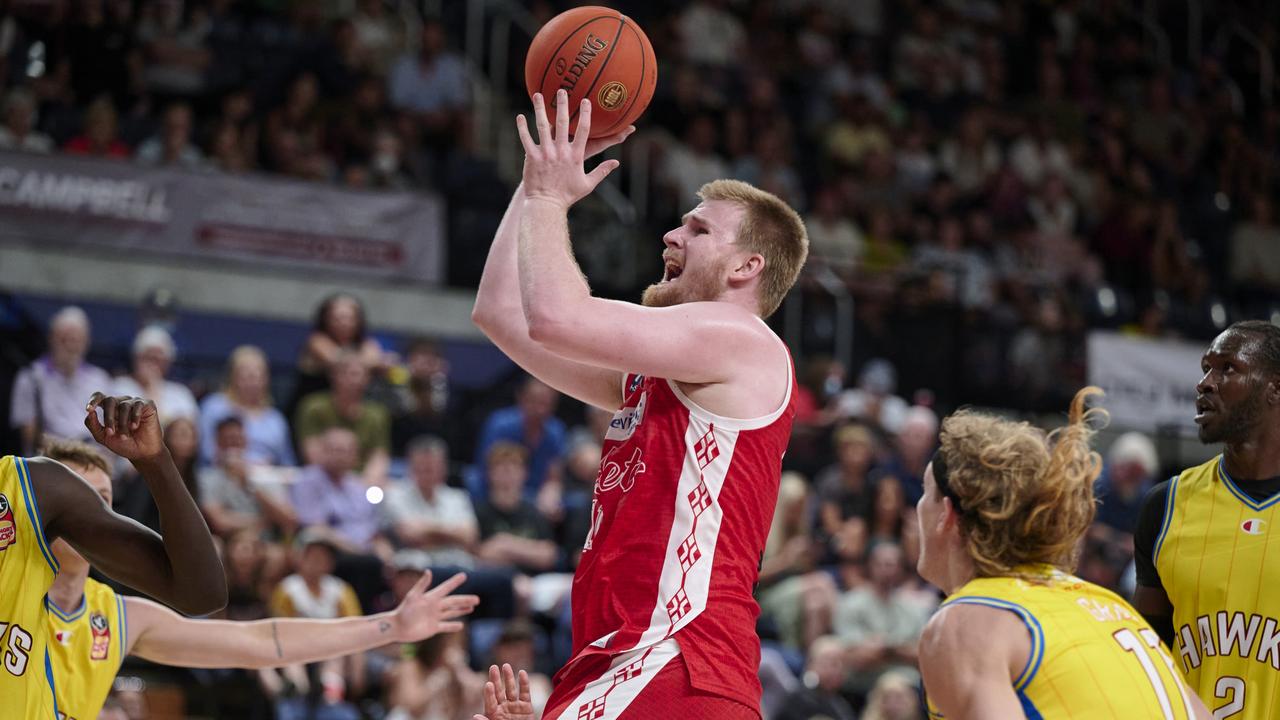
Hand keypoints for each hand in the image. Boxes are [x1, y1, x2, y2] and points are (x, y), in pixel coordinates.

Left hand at [84, 393, 166, 461]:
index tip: (89, 409)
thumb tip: (89, 413)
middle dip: (108, 418)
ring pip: (123, 406)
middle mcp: (122, 402)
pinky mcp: (148, 405)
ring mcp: (135, 402)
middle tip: (110, 433)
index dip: (93, 400)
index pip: (99, 397)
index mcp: (110, 409)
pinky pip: (138, 405)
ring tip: (125, 436)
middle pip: (110, 400)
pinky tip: (135, 427)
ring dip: (122, 423)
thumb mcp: (104, 438)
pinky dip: (134, 417)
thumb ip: (94, 426)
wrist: (143, 453)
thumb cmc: (124, 445)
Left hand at [391, 571, 479, 642]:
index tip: (464, 575)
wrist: (397, 627)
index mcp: (431, 598)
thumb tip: (429, 571)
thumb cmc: (403, 611)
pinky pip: (445, 626)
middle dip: (465, 600)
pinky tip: (461, 625)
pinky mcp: (433, 628)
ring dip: (462, 610)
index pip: (446, 588)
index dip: (454, 582)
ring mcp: (435, 617)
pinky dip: (453, 626)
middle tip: (477, 599)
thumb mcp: (413, 596)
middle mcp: (435, 607)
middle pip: (453, 602)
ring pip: (452, 612)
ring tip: (472, 607)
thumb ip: (422, 585)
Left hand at [472, 664, 533, 719]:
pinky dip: (524, 683)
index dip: (489, 694)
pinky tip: (522, 673)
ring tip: (506, 666)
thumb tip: (475, 716)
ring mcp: (514, 707)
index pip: (490, 702)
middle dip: (496, 680)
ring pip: (511, 689)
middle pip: (498, 692)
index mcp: (493, 715)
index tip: (488, 684)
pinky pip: (525, 693)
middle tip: (493, 667)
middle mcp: (503, 709)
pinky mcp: (526, 707)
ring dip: (509, 678)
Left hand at [517, 89, 620, 209]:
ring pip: (542, 127)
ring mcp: (545, 153)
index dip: (585, 115)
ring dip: (540, 110)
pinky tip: (520, 116)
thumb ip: (602, 171)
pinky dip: (522, 127)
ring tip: (538, 95)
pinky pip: (526, 139)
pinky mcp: (532, 157)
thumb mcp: (588, 184)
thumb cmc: (567, 195)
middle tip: (562, 90)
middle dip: (563, 105)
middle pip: (563, 123)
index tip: (586, 101)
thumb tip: (616, 163)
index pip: (584, 131)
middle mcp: (561, 152)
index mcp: (576, 156)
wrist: (547, 204)